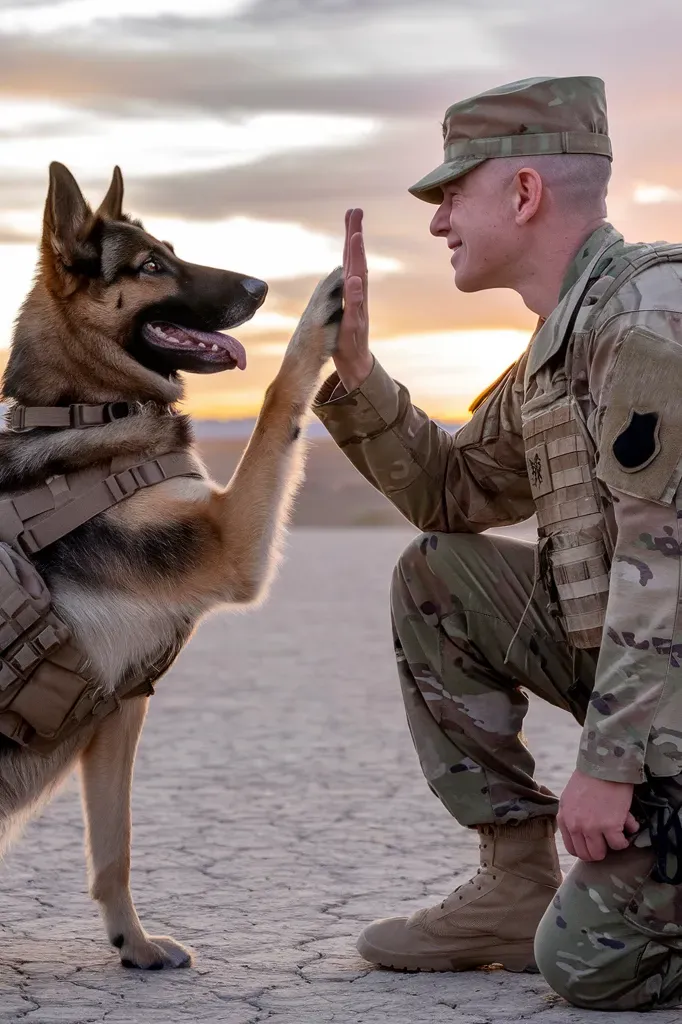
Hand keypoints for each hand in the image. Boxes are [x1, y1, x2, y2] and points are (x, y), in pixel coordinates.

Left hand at [332, 208, 371, 391]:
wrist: (354, 361)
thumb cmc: (345, 333)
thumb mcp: (341, 305)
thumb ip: (343, 286)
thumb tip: (344, 266)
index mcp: (352, 288)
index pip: (351, 257)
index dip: (351, 234)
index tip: (352, 212)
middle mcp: (357, 294)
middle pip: (357, 260)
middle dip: (356, 236)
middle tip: (356, 212)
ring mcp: (357, 309)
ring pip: (358, 279)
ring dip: (357, 258)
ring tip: (356, 237)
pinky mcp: (354, 325)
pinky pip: (355, 307)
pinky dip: (354, 293)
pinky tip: (353, 279)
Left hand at [558, 769, 638, 861]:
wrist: (604, 765)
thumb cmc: (590, 777)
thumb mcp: (570, 796)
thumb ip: (572, 815)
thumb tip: (582, 832)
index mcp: (564, 817)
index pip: (572, 848)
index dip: (585, 849)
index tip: (595, 844)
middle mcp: (575, 825)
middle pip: (586, 855)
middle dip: (599, 850)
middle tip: (608, 840)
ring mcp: (592, 827)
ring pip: (601, 854)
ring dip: (611, 846)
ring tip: (618, 834)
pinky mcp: (609, 826)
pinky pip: (619, 845)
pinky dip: (625, 840)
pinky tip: (628, 829)